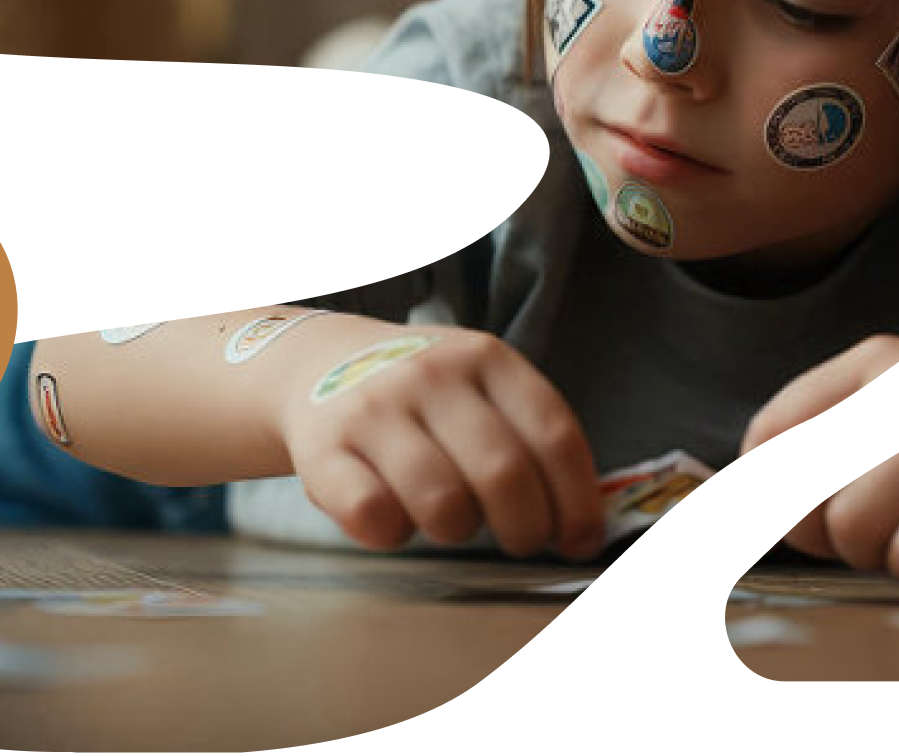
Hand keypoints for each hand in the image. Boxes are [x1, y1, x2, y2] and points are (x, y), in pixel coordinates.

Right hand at [277, 325, 606, 559]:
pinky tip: (395, 518)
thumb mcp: (479, 387)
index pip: (554, 436)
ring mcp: (374, 408)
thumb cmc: (419, 394)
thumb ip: (527, 438)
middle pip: (503, 474)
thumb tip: (580, 522)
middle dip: (524, 528)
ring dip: (456, 531)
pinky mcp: (324, 448)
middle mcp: (431, 374)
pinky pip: (374, 516)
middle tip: (518, 540)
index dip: (577, 502)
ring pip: (442, 503)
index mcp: (486, 358)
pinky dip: (393, 535)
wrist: (318, 362)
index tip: (578, 539)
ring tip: (448, 519)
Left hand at [739, 333, 898, 584]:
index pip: (772, 431)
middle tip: (876, 528)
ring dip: (880, 553)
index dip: (773, 492)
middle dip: (825, 531)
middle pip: (802, 483)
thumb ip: (820, 440)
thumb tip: (749, 501)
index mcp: (880, 359)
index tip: (803, 511)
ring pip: (851, 525)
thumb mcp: (897, 423)